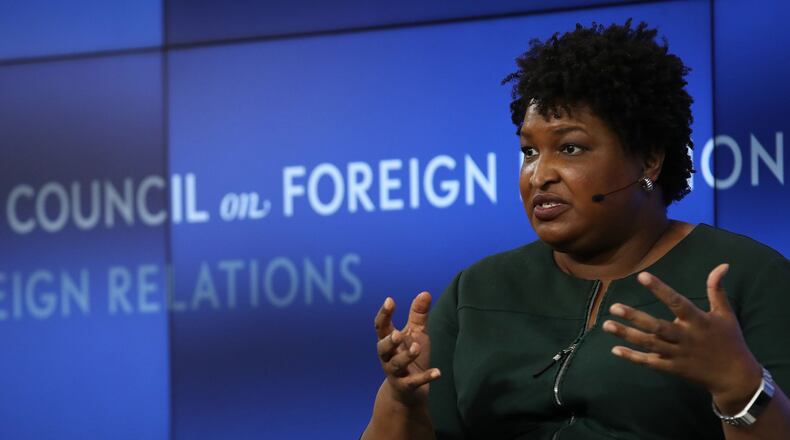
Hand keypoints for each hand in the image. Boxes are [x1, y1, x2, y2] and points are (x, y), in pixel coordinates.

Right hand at [374, 292, 440, 405]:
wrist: (408, 392)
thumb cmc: (411, 356)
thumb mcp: (415, 334)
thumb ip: (418, 315)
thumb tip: (425, 292)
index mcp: (388, 341)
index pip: (381, 327)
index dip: (384, 314)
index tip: (390, 301)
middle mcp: (387, 357)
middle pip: (382, 348)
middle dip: (389, 341)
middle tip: (398, 334)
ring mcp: (395, 373)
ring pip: (396, 365)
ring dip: (406, 356)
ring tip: (417, 348)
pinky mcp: (406, 387)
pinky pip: (414, 382)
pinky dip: (425, 377)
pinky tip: (437, 372)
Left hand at [602, 264, 762, 410]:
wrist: (735, 377)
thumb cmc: (729, 340)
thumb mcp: (725, 314)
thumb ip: (716, 290)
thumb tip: (722, 265)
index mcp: (698, 321)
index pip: (676, 302)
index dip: (659, 289)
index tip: (642, 276)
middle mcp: (686, 337)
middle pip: (657, 327)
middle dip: (635, 317)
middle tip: (614, 307)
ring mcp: (678, 354)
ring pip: (649, 344)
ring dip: (627, 335)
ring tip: (606, 325)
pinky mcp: (673, 368)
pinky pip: (650, 362)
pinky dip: (633, 357)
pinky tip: (615, 350)